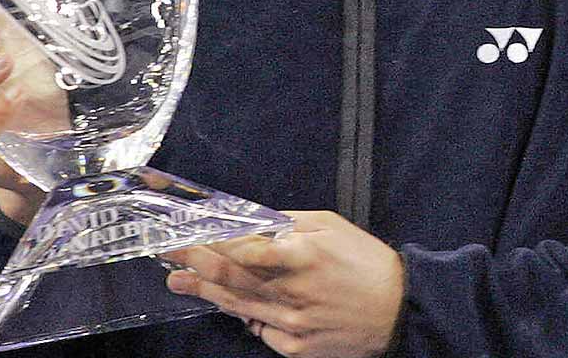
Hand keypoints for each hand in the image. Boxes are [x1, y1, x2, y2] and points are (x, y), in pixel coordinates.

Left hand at [164, 210, 404, 357]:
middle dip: (195, 264)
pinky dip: (241, 315)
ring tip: (179, 281)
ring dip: (204, 291)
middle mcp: (293, 291)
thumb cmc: (366, 262)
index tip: (189, 235)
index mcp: (304, 255)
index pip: (243, 249)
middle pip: (231, 278)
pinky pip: (259, 329)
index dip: (210, 244)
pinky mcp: (295, 346)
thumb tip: (251, 222)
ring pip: (237, 305)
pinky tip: (226, 304)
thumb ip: (289, 224)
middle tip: (170, 256)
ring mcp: (291, 322)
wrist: (398, 309)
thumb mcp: (331, 227)